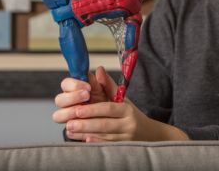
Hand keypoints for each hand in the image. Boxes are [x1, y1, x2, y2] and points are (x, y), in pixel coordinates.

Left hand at [53, 66, 189, 141]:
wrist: (149, 133)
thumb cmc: (130, 114)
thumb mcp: (122, 99)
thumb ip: (108, 85)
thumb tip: (98, 70)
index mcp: (127, 110)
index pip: (109, 109)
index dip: (93, 109)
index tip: (78, 109)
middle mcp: (127, 124)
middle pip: (105, 124)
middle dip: (86, 123)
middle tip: (70, 122)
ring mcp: (125, 138)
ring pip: (104, 136)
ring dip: (86, 134)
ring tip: (70, 130)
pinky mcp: (122, 148)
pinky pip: (107, 146)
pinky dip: (95, 143)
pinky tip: (83, 140)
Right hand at [53, 66, 114, 125]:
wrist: (113, 121)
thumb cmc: (107, 103)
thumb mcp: (109, 91)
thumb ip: (104, 81)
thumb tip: (100, 70)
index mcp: (75, 90)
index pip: (65, 84)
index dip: (74, 84)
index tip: (88, 86)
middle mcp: (69, 103)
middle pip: (58, 99)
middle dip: (72, 97)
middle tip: (87, 96)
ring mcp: (68, 117)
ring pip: (58, 115)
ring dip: (69, 112)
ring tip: (82, 111)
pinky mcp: (71, 129)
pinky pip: (67, 130)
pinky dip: (74, 128)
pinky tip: (84, 125)